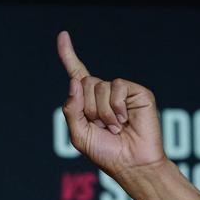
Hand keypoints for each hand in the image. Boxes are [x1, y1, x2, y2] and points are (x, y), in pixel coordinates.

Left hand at [56, 30, 166, 176]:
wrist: (131, 163)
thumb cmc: (106, 153)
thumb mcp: (79, 135)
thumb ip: (72, 109)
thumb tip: (75, 81)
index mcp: (88, 102)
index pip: (77, 74)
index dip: (68, 55)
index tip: (62, 35)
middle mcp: (104, 94)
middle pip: (85, 83)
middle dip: (89, 108)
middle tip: (102, 127)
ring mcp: (121, 92)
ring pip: (100, 86)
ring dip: (103, 112)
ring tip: (115, 127)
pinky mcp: (137, 92)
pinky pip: (117, 86)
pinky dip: (116, 106)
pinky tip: (124, 120)